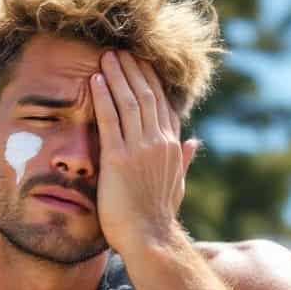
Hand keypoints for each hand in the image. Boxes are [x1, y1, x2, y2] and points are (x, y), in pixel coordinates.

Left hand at [90, 51, 197, 252]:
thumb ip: (183, 160)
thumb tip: (195, 141)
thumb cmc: (158, 217)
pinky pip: (110, 120)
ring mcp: (141, 148)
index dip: (152, 81)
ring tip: (106, 56)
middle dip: (133, 70)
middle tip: (119, 50)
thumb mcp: (177, 185)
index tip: (141, 63)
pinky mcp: (119, 158)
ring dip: (117, 75)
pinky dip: (103, 97)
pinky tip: (95, 80)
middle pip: (147, 95)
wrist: (150, 239)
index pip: (164, 105)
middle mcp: (160, 142)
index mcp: (172, 147)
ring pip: (130, 101)